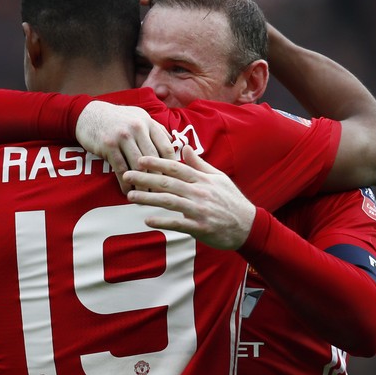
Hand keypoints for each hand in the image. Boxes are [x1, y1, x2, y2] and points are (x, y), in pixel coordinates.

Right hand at [76, 101, 174, 193]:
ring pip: (138, 165)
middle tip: (160, 193)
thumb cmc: (116, 118)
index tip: (171, 179)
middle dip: (157, 178)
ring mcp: (122, 136)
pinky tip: (128, 191)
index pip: (165, 146)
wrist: (88, 114)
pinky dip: (126, 182)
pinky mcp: (108, 145)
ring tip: (145, 195)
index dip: (170, 165)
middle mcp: (137, 127)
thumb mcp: (138, 117)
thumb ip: (155, 129)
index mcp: (147, 122)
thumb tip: (172, 142)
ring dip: (142, 183)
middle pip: (153, 158)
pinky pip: (121, 168)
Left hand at [123, 146, 255, 249]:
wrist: (248, 225)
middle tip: (127, 175)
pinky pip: (179, 223)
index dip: (157, 162)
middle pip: (168, 182)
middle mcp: (200, 192)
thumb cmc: (231, 201)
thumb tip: (185, 147)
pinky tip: (147, 220)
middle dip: (146, 178)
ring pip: (170, 201)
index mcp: (203, 179)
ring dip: (148, 198)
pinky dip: (163, 221)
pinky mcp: (201, 227)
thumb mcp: (218, 178)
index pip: (176, 167)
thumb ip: (199, 164)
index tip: (140, 160)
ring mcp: (200, 210)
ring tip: (131, 196)